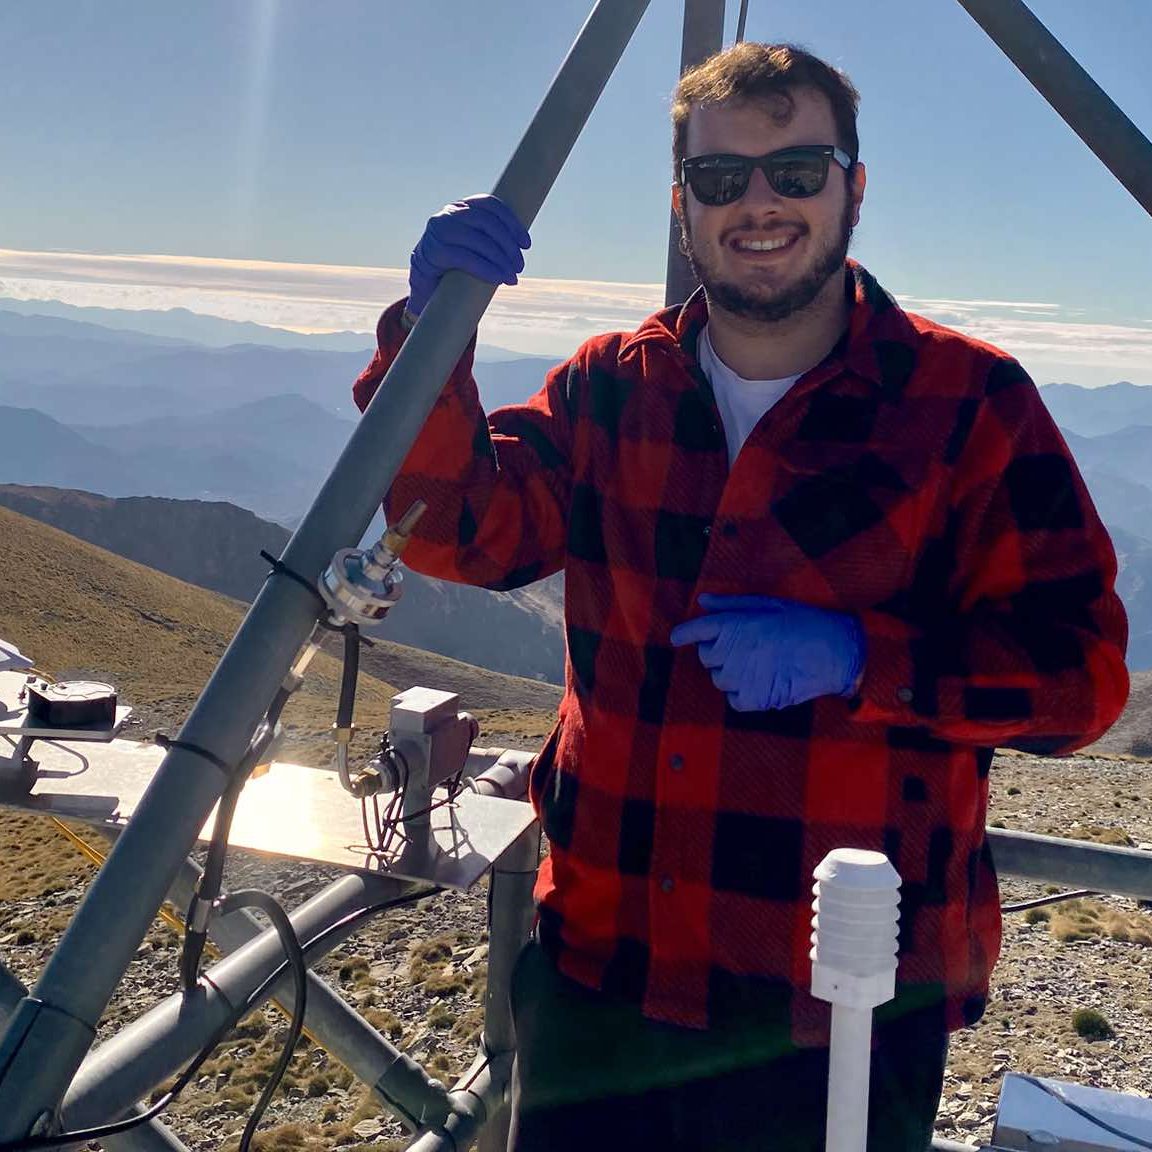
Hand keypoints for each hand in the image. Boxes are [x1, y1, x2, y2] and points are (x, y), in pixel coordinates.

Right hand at [408, 195, 530, 316]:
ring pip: (478, 240)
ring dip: (500, 259)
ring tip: (511, 277)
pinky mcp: (433, 251)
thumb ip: (489, 239)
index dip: (512, 222)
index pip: (490, 205)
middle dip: (508, 245)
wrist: (424, 286)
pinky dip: (485, 269)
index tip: (526, 244)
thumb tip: (521, 245)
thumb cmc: (455, 267)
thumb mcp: (473, 246)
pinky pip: (465, 258)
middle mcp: (448, 214)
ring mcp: (438, 231)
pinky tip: (497, 278)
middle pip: (487, 222)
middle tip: (519, 266)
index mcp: (461, 208)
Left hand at [669, 594, 864, 711]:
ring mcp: (738, 678)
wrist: (835, 652)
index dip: (684, 635)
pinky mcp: (750, 699)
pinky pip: (734, 699)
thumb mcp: (767, 604)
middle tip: (749, 647)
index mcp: (731, 625)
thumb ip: (730, 605)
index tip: (679, 638)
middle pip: (707, 657)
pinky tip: (764, 681)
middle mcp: (729, 652)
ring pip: (720, 679)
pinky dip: (744, 694)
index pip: (693, 631)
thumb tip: (703, 602)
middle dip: (721, 653)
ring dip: (733, 673)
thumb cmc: (803, 622)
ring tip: (762, 664)